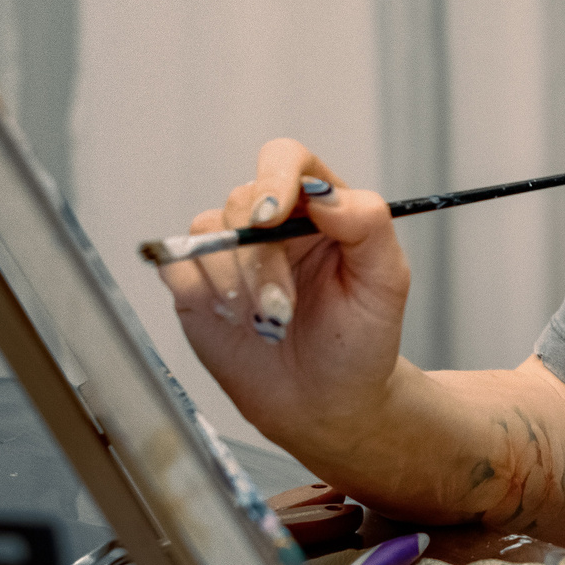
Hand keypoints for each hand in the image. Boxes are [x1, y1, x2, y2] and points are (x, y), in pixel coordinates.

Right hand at [156, 139, 411, 455]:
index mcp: (320, 208)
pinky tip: (237, 321)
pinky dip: (202, 292)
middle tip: (283, 307)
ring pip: (206, 232)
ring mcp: (231, 252)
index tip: (273, 216)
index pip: (287, 161)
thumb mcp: (386, 281)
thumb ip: (368, 225)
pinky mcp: (198, 285)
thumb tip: (326, 193)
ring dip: (235, 281)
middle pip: (242, 200)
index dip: (275, 177)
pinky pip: (177, 265)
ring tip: (270, 322)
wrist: (326, 402)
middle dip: (260, 257)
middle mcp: (272, 223)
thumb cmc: (361, 340)